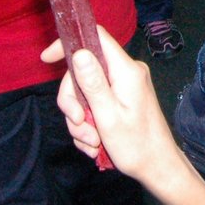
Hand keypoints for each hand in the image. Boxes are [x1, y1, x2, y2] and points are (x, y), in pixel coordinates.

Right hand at [43, 27, 187, 183]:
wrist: (157, 167)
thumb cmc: (136, 145)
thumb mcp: (108, 116)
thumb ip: (93, 83)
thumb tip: (79, 52)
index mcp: (126, 70)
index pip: (95, 37)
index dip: (69, 44)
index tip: (47, 60)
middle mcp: (125, 72)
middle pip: (83, 71)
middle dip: (74, 101)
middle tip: (78, 124)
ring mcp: (123, 86)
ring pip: (85, 92)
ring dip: (81, 120)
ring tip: (92, 143)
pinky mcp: (121, 99)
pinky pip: (94, 104)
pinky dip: (89, 124)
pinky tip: (95, 144)